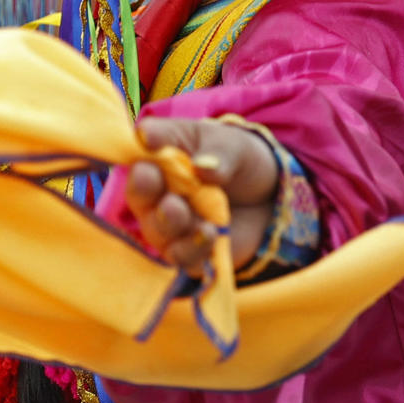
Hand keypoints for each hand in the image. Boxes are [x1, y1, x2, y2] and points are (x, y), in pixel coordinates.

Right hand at [123, 118, 279, 276]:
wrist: (265, 197)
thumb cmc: (237, 160)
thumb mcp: (233, 146)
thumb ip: (217, 153)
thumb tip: (202, 165)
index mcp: (160, 157)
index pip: (138, 154)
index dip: (139, 155)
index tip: (148, 156)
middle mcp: (157, 192)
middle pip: (139, 195)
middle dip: (144, 191)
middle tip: (154, 184)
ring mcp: (169, 225)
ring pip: (157, 230)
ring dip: (170, 223)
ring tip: (190, 216)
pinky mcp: (188, 252)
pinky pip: (182, 256)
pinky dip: (194, 248)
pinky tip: (210, 235)